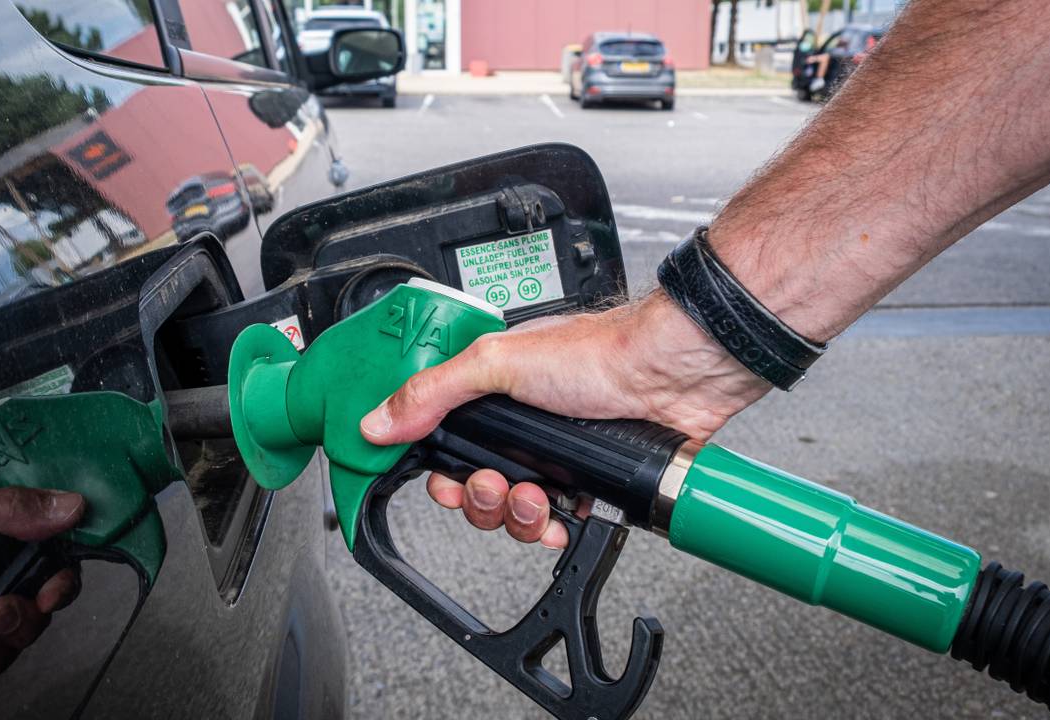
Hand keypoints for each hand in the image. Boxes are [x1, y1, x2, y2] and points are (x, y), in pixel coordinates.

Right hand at [359, 290, 769, 546]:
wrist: (671, 373)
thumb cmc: (598, 352)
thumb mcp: (496, 363)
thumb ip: (433, 393)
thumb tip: (378, 420)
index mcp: (491, 392)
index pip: (444, 441)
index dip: (439, 470)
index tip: (443, 481)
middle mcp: (521, 425)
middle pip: (476, 484)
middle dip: (480, 497)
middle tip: (493, 485)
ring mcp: (555, 455)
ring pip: (512, 509)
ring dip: (516, 514)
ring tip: (534, 498)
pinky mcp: (588, 482)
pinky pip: (554, 522)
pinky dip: (551, 527)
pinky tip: (559, 520)